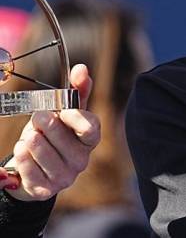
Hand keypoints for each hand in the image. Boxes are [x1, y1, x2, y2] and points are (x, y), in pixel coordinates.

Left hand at [1, 64, 100, 200]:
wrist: (33, 167)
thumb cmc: (51, 135)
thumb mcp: (63, 113)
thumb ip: (75, 91)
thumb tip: (82, 68)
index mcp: (90, 140)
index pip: (91, 128)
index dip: (74, 116)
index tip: (61, 110)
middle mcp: (82, 160)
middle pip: (60, 137)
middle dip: (43, 124)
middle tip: (38, 119)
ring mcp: (65, 177)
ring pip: (40, 151)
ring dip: (29, 141)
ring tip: (30, 138)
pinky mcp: (46, 190)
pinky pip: (28, 168)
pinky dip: (21, 157)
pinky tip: (23, 152)